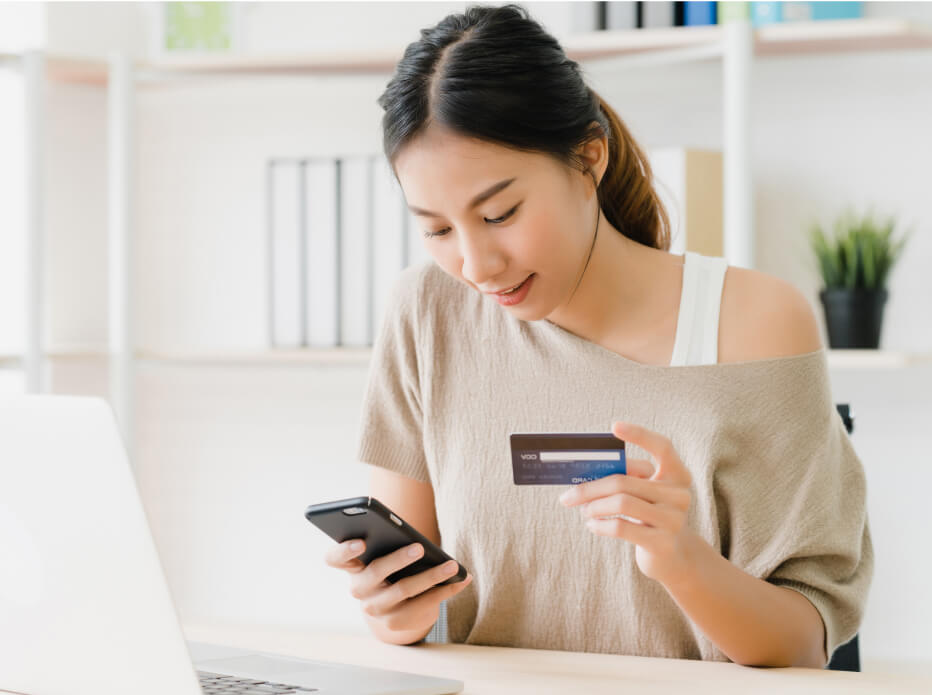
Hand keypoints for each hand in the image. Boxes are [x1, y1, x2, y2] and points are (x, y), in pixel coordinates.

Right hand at [324, 540, 471, 636]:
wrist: (392, 607)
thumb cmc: (390, 567)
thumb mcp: (384, 555)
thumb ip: (388, 543)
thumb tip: (414, 539)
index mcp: (352, 566)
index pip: (335, 558)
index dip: (345, 550)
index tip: (361, 541)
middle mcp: (359, 589)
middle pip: (376, 571)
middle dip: (399, 559)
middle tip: (419, 547)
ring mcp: (376, 609)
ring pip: (404, 589)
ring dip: (432, 576)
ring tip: (452, 565)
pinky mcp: (396, 622)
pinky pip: (423, 605)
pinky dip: (446, 590)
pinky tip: (462, 580)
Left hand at [558, 421, 698, 586]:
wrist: (672, 556)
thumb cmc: (649, 516)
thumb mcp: (644, 494)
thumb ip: (626, 479)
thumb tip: (584, 473)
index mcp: (677, 474)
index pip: (663, 446)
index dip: (640, 435)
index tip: (614, 427)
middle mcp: (680, 494)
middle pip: (624, 480)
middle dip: (590, 488)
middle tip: (568, 496)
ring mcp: (674, 519)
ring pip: (621, 503)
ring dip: (593, 507)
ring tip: (584, 511)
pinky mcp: (662, 543)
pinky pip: (621, 527)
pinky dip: (600, 525)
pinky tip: (593, 526)